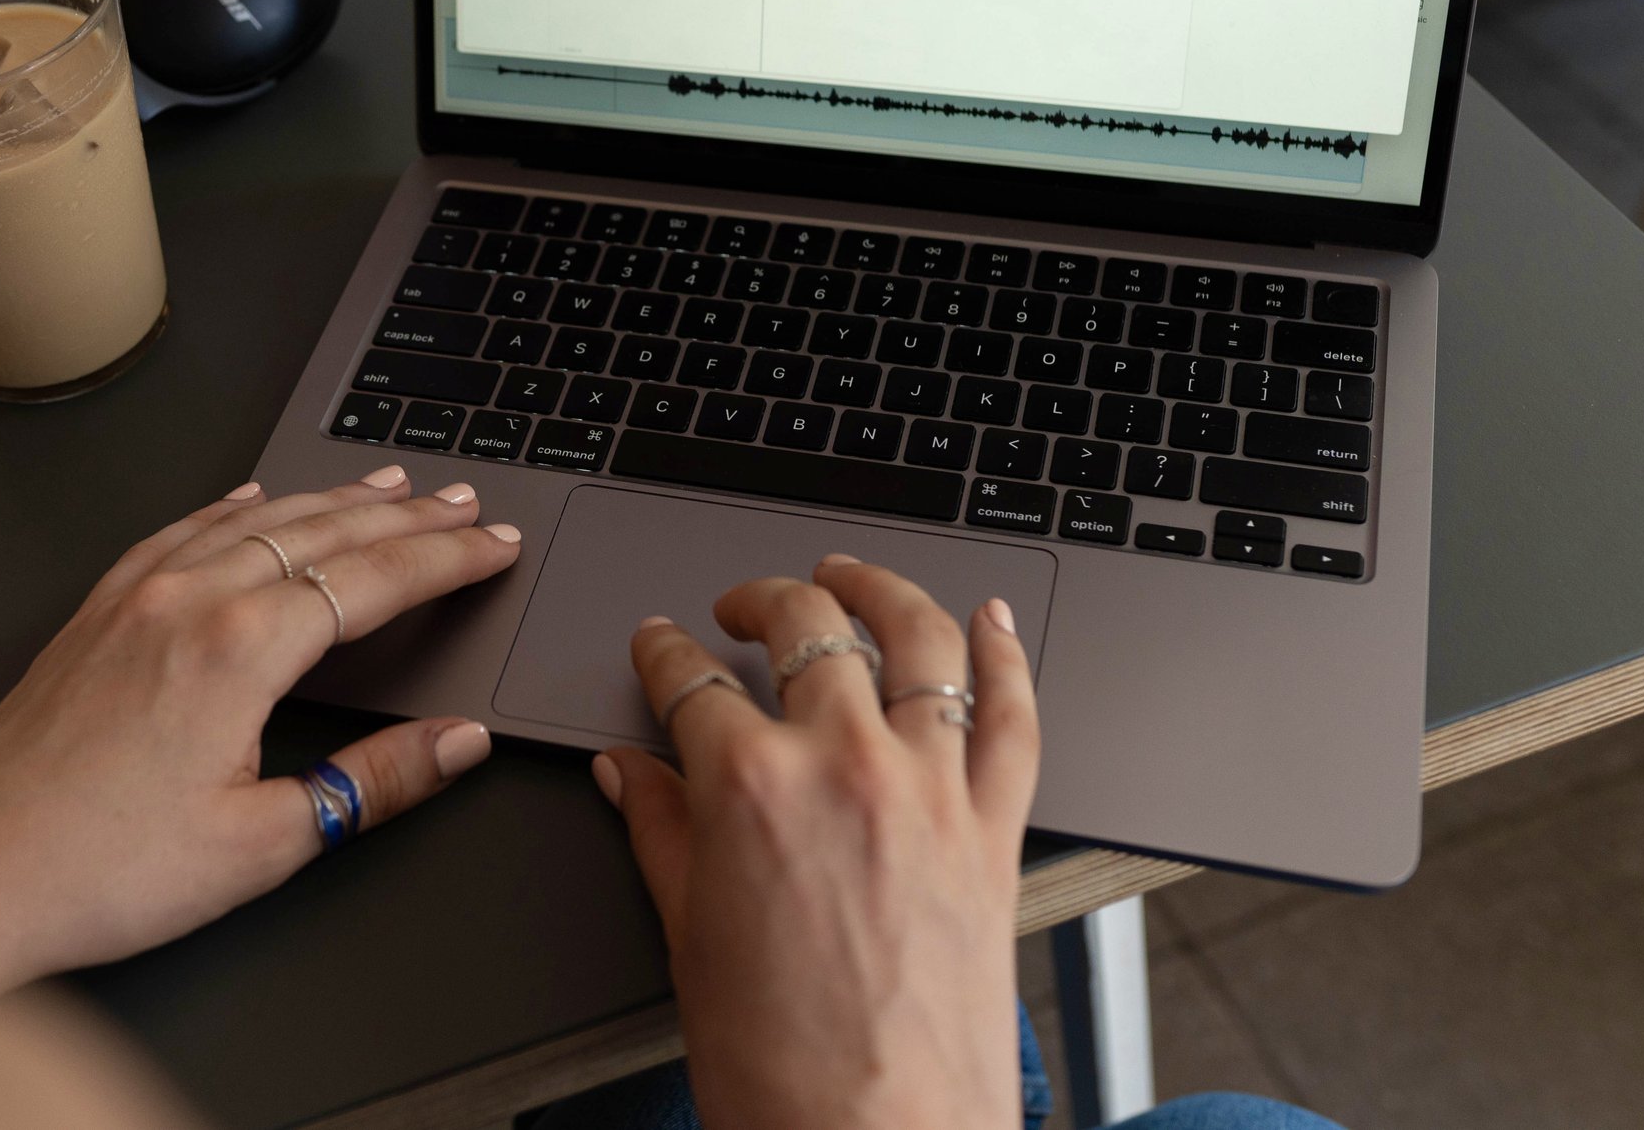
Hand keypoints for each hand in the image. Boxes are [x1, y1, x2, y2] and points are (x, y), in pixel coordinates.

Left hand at [0, 465, 518, 999]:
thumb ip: (371, 782)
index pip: (374, 580)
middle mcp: (188, 601)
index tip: (494, 546)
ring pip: (254, 520)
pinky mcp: (95, 613)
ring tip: (385, 484)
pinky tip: (253, 500)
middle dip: (403, 516)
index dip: (446, 559)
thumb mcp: (262, 844)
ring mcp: (134, 598)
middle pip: (322, 533)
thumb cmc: (98, 871)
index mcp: (239, 650)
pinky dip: (234, 508)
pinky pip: (180, 531)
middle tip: (461, 503)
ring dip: (329, 499)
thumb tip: (454, 744)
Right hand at [591, 556, 1038, 1129]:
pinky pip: (1014, 714)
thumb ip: (660, 831)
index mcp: (749, 787)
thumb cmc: (781, 1066)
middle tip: (739, 607)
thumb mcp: (688, 935)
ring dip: (879, 589)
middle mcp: (844, 765)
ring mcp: (931, 789)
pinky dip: (1006, 654)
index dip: (663, 653)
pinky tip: (989, 621)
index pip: (690, 680)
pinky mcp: (995, 828)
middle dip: (759, 599)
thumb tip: (630, 773)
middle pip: (804, 628)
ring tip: (848, 578)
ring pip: (917, 638)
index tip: (659, 645)